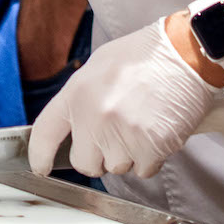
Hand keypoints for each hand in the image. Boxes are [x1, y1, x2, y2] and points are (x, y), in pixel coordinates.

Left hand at [28, 18, 220, 179]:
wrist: (184, 54)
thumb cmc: (146, 56)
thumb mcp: (100, 66)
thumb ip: (82, 97)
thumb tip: (73, 125)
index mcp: (77, 93)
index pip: (45, 133)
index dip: (39, 155)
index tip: (41, 167)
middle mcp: (94, 117)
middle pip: (84, 163)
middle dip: (98, 156)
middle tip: (117, 133)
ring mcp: (122, 134)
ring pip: (117, 167)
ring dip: (128, 155)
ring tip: (142, 123)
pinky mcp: (150, 148)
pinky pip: (144, 169)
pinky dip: (151, 157)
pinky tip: (157, 130)